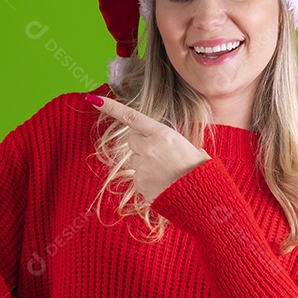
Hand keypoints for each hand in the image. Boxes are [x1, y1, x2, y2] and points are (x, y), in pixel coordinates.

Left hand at [87, 95, 210, 202]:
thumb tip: (170, 148)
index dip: (112, 108)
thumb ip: (173, 143)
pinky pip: (138, 179)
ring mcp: (142, 167)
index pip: (132, 117)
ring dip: (145, 165)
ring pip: (135, 161)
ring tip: (166, 174)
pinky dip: (148, 182)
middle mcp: (149, 148)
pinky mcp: (139, 184)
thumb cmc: (200, 171)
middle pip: (132, 141)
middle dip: (142, 146)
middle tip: (161, 157)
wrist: (202, 198)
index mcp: (163, 134)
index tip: (94, 100)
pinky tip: (163, 186)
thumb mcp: (191, 148)